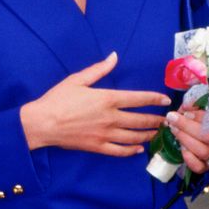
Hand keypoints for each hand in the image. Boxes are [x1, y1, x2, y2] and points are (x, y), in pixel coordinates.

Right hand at [20, 52, 170, 155]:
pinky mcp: (97, 147)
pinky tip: (137, 149)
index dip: (155, 99)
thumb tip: (114, 56)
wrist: (42, 123)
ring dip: (147, 135)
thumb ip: (99, 69)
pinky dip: (131, 151)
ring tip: (155, 133)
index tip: (166, 100)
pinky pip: (119, 151)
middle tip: (165, 120)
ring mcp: (105, 135)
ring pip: (133, 137)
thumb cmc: (57, 99)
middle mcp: (110, 118)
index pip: (139, 99)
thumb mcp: (77, 79)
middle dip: (155, 120)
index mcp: (107, 99)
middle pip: (140, 120)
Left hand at [165, 106, 208, 174]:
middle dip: (187, 126)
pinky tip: (182, 147)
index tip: (185, 111)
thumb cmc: (201, 121)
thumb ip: (194, 106)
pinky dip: (189, 158)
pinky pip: (199, 166)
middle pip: (208, 136)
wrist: (199, 135)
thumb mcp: (200, 109)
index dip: (198, 116)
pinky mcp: (206, 167)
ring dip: (185, 139)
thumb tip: (186, 106)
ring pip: (203, 151)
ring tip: (174, 130)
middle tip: (173, 118)